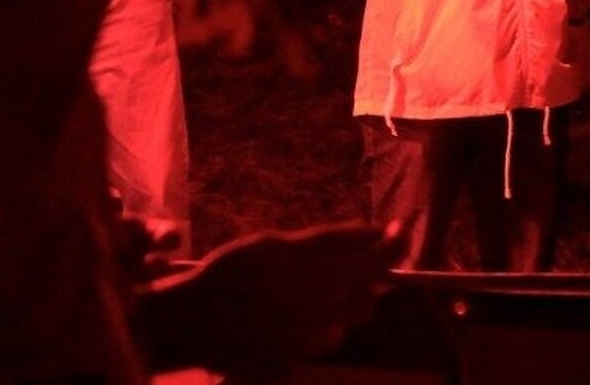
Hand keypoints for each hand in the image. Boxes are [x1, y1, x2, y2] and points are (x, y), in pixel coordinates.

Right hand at [142, 220, 402, 379]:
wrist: (188, 323)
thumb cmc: (226, 273)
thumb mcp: (269, 245)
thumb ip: (323, 242)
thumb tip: (372, 233)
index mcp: (303, 271)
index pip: (365, 256)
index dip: (391, 242)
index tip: (401, 228)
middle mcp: (308, 306)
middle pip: (367, 289)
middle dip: (372, 271)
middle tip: (365, 257)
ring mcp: (303, 338)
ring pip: (351, 317)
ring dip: (349, 299)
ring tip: (319, 287)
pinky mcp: (295, 362)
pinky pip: (324, 339)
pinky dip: (319, 324)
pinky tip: (291, 315)